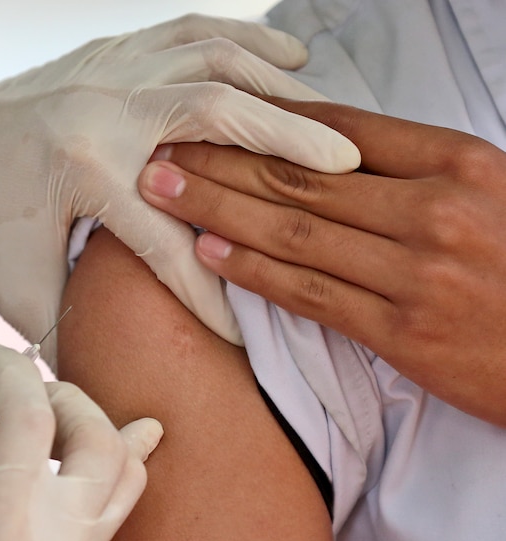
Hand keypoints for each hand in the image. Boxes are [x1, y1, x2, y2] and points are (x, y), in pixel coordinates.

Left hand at [0, 15, 359, 364]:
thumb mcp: (15, 289)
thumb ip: (75, 328)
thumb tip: (113, 384)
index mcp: (82, 166)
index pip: (174, 235)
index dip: (214, 290)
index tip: (249, 331)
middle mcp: (101, 106)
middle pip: (219, 115)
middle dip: (286, 147)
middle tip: (344, 173)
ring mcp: (105, 69)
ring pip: (212, 58)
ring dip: (273, 84)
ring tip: (323, 115)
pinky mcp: (105, 53)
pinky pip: (186, 30)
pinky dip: (239, 39)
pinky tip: (278, 56)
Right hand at [0, 340, 162, 540]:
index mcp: (2, 531)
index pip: (31, 416)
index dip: (6, 366)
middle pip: (96, 440)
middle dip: (58, 393)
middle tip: (14, 384)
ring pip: (123, 474)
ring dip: (92, 423)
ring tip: (55, 403)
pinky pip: (119, 508)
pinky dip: (120, 461)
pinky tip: (132, 432)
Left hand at [138, 99, 505, 426]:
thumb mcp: (484, 192)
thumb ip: (408, 170)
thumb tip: (320, 150)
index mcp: (458, 162)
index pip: (340, 128)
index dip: (262, 120)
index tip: (210, 115)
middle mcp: (435, 210)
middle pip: (300, 175)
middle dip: (219, 160)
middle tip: (160, 150)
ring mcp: (418, 272)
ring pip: (294, 230)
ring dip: (217, 209)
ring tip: (162, 193)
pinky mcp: (403, 333)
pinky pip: (311, 293)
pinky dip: (254, 270)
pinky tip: (207, 253)